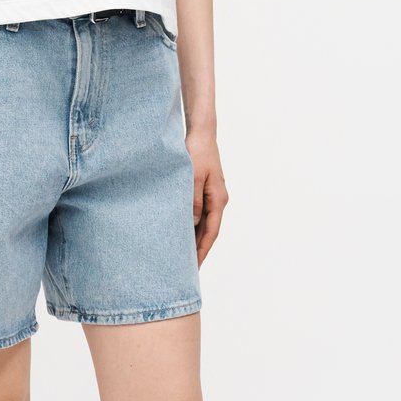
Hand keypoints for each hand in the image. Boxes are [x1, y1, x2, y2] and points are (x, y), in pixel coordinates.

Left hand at [185, 131, 228, 266]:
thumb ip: (193, 200)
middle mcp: (218, 199)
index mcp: (218, 199)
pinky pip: (200, 212)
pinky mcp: (205, 188)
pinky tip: (182, 229)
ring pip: (204, 222)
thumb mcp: (192, 176)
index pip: (211, 232)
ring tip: (183, 254)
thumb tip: (192, 223)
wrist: (202, 132)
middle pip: (209, 230)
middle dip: (199, 248)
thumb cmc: (197, 151)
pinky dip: (192, 223)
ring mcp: (213, 194)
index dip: (203, 250)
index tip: (195, 267)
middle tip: (187, 268)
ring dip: (195, 237)